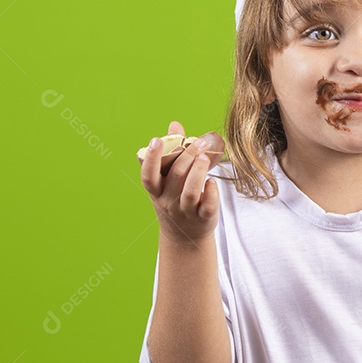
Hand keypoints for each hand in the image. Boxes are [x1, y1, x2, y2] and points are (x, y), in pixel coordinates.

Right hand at [140, 120, 224, 245]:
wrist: (185, 237)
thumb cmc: (175, 199)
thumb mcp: (167, 180)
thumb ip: (171, 152)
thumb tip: (174, 125)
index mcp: (157, 190)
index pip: (148, 176)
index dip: (151, 158)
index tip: (156, 140)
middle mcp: (168, 202)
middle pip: (176, 176)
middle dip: (188, 155)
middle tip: (200, 142)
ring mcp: (185, 211)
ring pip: (191, 191)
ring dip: (199, 171)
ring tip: (206, 157)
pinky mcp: (203, 218)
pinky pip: (207, 205)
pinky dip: (211, 192)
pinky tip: (213, 182)